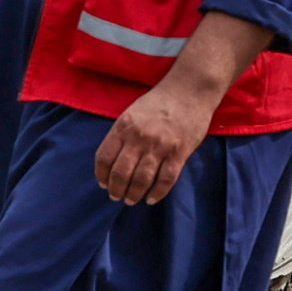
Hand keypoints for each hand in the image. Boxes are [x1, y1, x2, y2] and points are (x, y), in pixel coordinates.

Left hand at [95, 77, 219, 205]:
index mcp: (123, 127)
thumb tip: (112, 162)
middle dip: (116, 190)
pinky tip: (151, 199)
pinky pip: (165, 179)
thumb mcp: (132, 113)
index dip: (102, 175)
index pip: (104, 158)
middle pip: (121, 173)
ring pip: (141, 180)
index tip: (104, 184)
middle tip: (116, 197)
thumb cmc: (158, 102)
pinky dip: (157, 193)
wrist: (189, 90)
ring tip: (131, 200)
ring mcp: (159, 146)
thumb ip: (122, 135)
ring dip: (134, 194)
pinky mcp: (179, 152)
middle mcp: (139, 138)